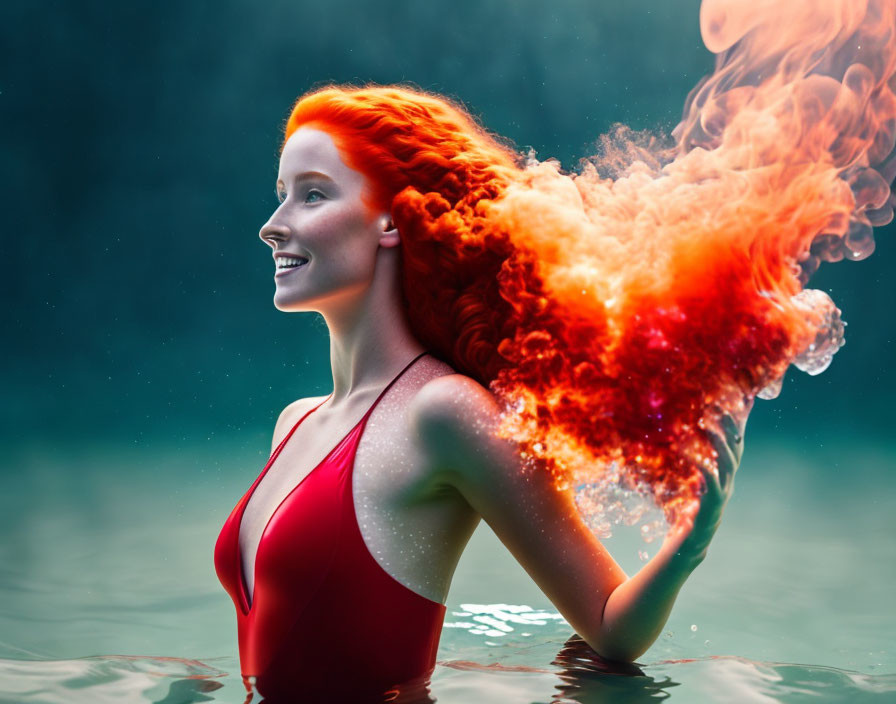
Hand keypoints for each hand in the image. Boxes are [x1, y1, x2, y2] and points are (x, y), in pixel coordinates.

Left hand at [664, 412, 746, 566]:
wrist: (686, 546)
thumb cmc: (686, 511)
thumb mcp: (689, 482)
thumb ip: (691, 462)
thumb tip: (683, 437)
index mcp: (723, 476)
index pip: (735, 445)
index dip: (736, 424)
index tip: (733, 402)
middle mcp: (727, 484)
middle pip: (735, 451)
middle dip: (729, 428)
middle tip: (718, 407)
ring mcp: (721, 496)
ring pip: (728, 466)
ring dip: (719, 445)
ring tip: (707, 427)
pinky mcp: (710, 508)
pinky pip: (711, 485)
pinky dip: (705, 469)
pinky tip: (697, 458)